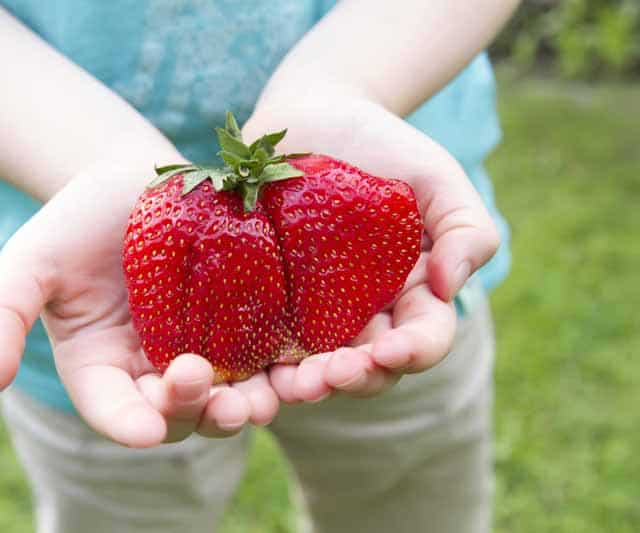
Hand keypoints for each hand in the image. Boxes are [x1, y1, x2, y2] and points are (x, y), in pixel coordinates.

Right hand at [0, 163, 278, 447]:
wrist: (130, 182)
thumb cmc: (73, 222)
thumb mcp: (29, 264)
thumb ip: (2, 318)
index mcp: (103, 371)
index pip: (115, 410)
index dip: (128, 423)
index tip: (144, 428)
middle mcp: (156, 373)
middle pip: (182, 413)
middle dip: (203, 414)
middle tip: (224, 404)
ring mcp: (206, 351)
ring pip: (233, 394)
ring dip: (255, 404)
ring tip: (269, 397)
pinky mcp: (248, 324)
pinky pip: (270, 355)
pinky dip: (289, 367)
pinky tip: (309, 362)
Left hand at [243, 94, 499, 401]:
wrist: (315, 115)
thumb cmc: (385, 146)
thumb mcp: (438, 178)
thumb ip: (466, 228)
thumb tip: (449, 286)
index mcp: (409, 297)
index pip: (421, 340)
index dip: (412, 352)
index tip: (392, 349)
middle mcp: (361, 315)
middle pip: (366, 368)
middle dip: (354, 379)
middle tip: (331, 376)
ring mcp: (309, 311)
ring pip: (312, 365)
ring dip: (304, 384)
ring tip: (290, 385)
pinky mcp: (264, 299)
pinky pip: (257, 337)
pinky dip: (254, 359)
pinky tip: (242, 363)